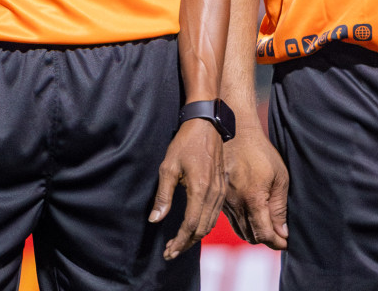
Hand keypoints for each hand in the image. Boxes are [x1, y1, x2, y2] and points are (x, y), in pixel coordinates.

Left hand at [150, 118, 225, 261]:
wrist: (207, 125)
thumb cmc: (185, 143)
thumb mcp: (168, 167)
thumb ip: (163, 195)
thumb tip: (155, 219)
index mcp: (201, 190)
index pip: (191, 225)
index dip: (180, 241)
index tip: (168, 252)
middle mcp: (214, 195)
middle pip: (202, 229)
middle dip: (186, 244)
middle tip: (170, 252)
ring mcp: (220, 192)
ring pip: (210, 224)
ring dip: (194, 237)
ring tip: (178, 244)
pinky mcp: (222, 189)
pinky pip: (214, 215)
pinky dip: (203, 226)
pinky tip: (192, 228)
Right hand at [222, 127, 289, 248]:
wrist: (234, 132)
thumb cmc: (260, 151)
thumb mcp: (279, 177)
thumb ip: (280, 207)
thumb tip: (282, 233)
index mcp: (252, 199)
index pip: (264, 234)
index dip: (277, 242)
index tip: (286, 243)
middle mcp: (235, 204)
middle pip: (251, 237)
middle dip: (267, 240)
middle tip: (279, 235)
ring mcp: (224, 201)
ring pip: (240, 230)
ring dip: (254, 233)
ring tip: (267, 227)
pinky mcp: (219, 197)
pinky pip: (231, 220)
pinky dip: (243, 224)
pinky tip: (253, 216)